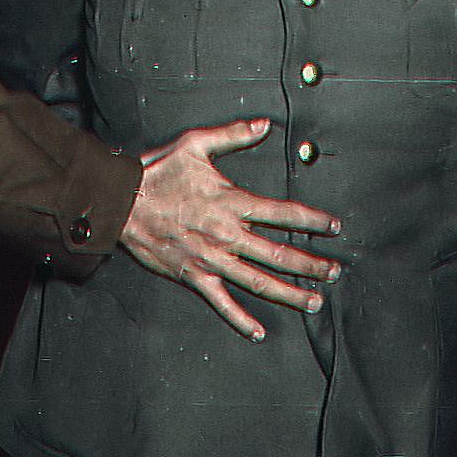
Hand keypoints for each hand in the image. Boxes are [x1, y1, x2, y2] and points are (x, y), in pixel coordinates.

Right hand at [117, 117, 343, 340]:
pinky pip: (221, 302)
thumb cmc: (157, 172)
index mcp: (232, 203)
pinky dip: (240, 319)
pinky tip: (258, 331)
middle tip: (334, 272)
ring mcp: (212, 259)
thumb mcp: (195, 144)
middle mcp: (227, 234)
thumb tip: (263, 125)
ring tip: (314, 301)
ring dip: (290, 293)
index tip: (333, 227)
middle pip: (279, 254)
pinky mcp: (194, 275)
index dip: (313, 221)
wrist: (122, 202)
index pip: (283, 213)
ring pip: (259, 282)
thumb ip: (233, 135)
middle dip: (311, 264)